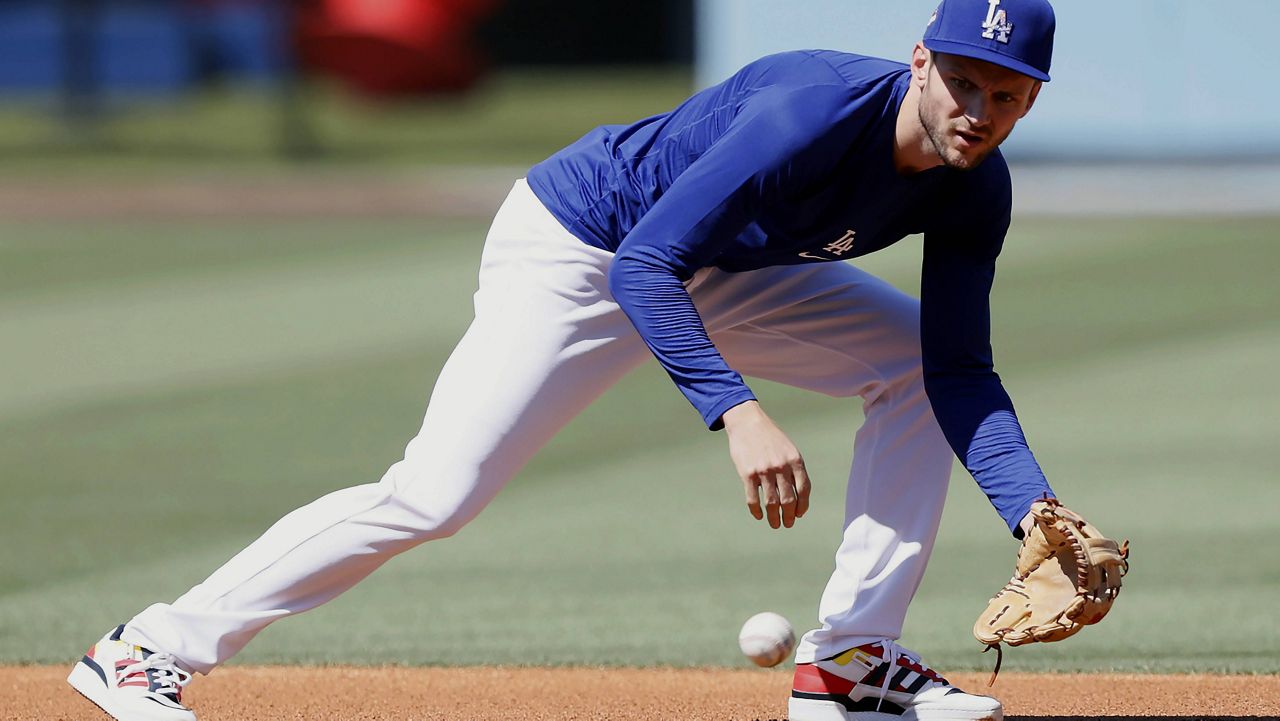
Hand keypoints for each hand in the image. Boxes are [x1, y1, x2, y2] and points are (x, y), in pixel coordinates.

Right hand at [721, 401, 810, 528]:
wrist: (747, 422)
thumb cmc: (770, 437)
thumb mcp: (788, 448)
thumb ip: (794, 469)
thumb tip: (797, 495)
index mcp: (795, 460)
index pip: (804, 489)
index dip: (803, 505)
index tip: (799, 514)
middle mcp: (781, 467)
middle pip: (789, 499)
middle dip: (790, 515)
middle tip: (788, 523)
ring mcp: (764, 471)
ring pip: (772, 503)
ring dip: (774, 517)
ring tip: (775, 524)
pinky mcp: (747, 474)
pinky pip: (753, 499)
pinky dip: (757, 511)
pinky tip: (759, 515)